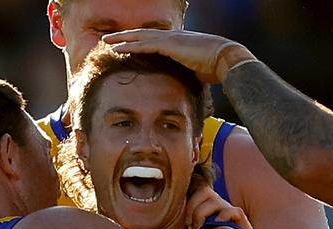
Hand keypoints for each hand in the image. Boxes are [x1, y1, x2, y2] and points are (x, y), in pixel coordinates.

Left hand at [103, 29, 254, 82]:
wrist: (226, 60)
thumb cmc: (216, 69)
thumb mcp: (196, 72)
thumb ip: (185, 76)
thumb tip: (181, 89)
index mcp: (177, 43)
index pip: (152, 41)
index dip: (137, 43)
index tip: (125, 47)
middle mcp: (172, 37)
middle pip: (142, 35)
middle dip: (124, 37)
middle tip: (108, 40)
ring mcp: (171, 39)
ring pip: (140, 36)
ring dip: (122, 39)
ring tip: (106, 41)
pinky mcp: (170, 44)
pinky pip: (145, 44)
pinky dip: (130, 45)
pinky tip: (118, 48)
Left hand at [185, 185, 254, 228]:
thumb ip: (177, 228)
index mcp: (204, 204)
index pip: (195, 189)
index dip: (186, 200)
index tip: (182, 219)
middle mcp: (217, 204)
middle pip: (204, 190)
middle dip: (193, 206)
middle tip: (189, 224)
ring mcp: (228, 210)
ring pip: (216, 200)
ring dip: (203, 213)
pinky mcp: (240, 220)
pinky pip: (234, 211)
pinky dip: (225, 215)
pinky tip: (217, 224)